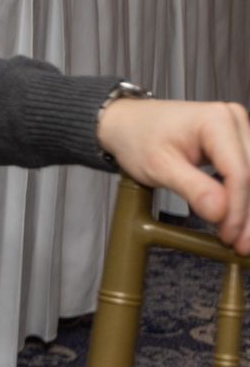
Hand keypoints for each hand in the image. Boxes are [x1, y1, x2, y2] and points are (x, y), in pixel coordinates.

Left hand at [97, 98, 249, 252]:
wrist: (127, 124)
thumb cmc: (137, 139)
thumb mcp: (158, 167)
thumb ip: (191, 188)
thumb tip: (220, 212)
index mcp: (216, 120)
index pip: (239, 173)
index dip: (237, 209)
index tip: (229, 235)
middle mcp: (233, 120)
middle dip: (248, 215)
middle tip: (241, 246)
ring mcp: (239, 130)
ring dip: (249, 212)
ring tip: (242, 241)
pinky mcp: (237, 143)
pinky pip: (247, 174)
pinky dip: (244, 199)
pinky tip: (240, 222)